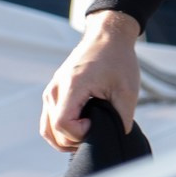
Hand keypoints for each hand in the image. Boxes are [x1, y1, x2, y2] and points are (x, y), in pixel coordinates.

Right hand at [40, 10, 142, 152]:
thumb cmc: (118, 60)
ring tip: (89, 133)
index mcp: (73, 85)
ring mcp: (51, 91)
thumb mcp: (128, 90)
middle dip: (75, 139)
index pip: (63, 124)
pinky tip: (80, 130)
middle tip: (97, 131)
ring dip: (66, 139)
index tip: (97, 124)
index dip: (80, 133)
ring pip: (47, 129)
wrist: (107, 37)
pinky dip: (60, 131)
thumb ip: (122, 116)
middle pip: (53, 131)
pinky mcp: (53, 93)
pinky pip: (48, 120)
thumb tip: (117, 137)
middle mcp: (56, 89)